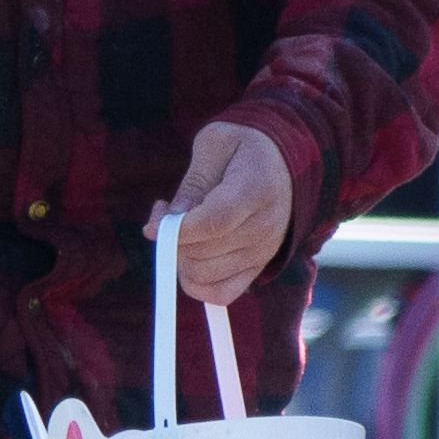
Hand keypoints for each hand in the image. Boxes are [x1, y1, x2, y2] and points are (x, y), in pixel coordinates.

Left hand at [164, 117, 297, 299]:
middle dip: (171, 239)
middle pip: (203, 253)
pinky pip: (221, 294)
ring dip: (180, 258)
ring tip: (181, 230)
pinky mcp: (258, 268)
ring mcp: (263, 252)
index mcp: (256, 189)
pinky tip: (190, 258)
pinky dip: (196, 284)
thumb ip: (192, 183)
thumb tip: (165, 224)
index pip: (213, 223)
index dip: (177, 230)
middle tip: (166, 214)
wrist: (285, 162)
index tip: (154, 224)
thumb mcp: (215, 144)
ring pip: (204, 275)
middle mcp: (264, 226)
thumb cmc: (244, 148)